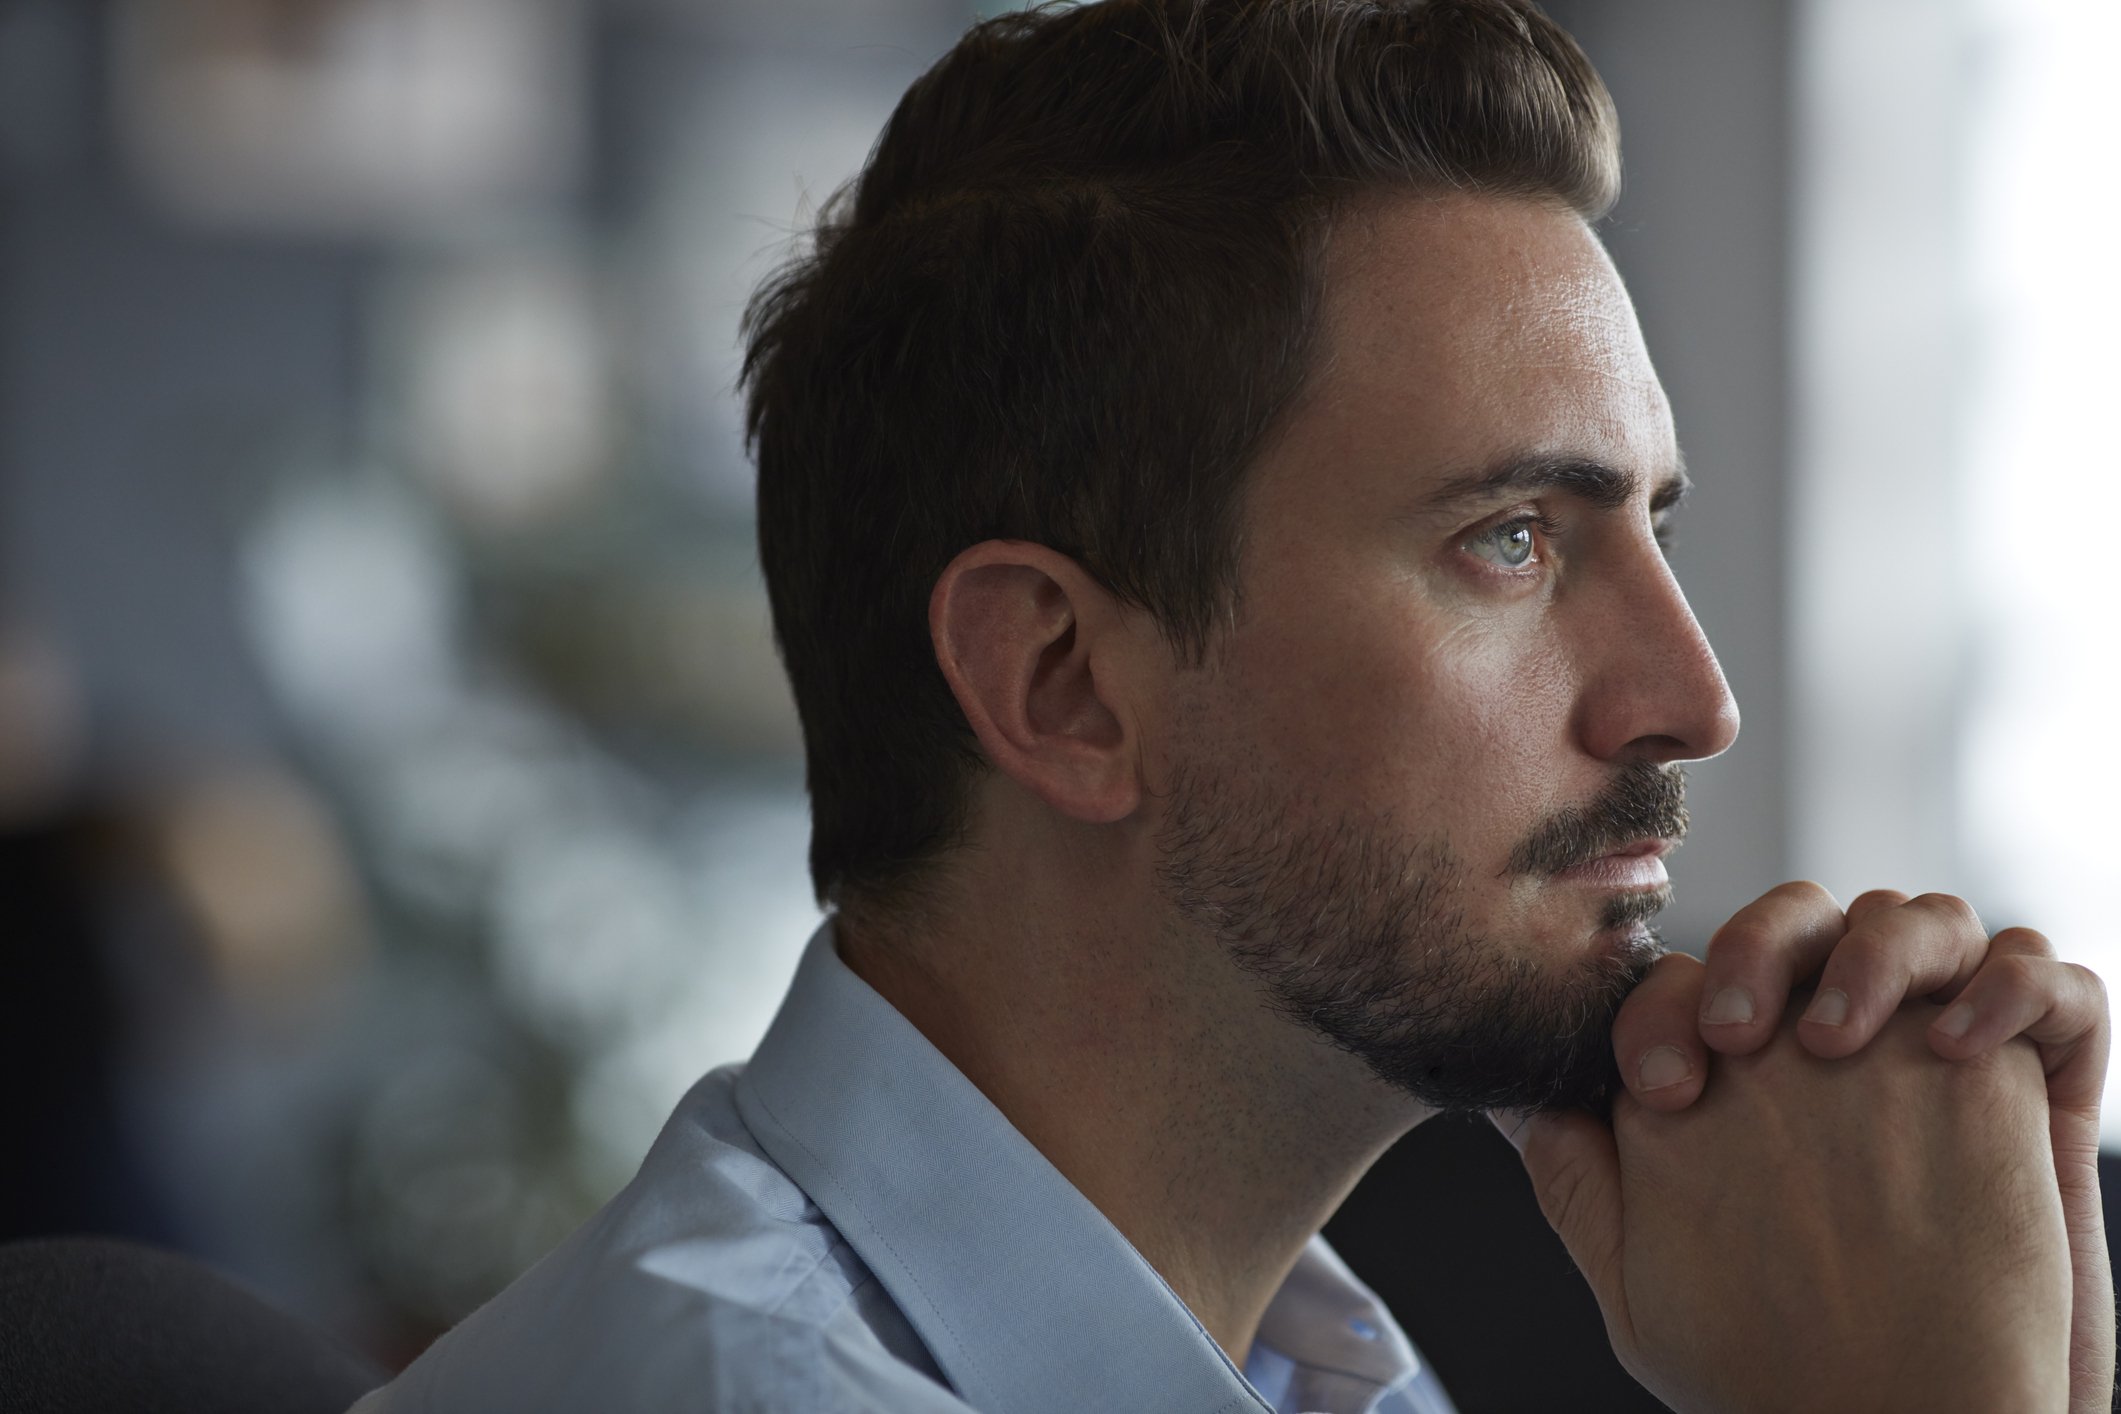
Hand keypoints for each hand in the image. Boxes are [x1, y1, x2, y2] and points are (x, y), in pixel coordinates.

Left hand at [1603, 882, 2112, 1411]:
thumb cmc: (1772, 1365)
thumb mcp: (1645, 1281)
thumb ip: (1581, 1179)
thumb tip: (1524, 1095)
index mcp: (1741, 1075)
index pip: (1691, 981)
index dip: (1664, 1010)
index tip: (1663, 1087)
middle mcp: (1835, 1046)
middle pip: (1799, 921)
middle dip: (1762, 949)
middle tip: (1740, 1034)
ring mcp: (1938, 1050)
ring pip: (1920, 923)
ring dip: (1878, 953)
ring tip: (1838, 1039)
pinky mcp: (2036, 1079)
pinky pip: (2048, 981)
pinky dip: (2011, 987)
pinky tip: (1955, 1049)